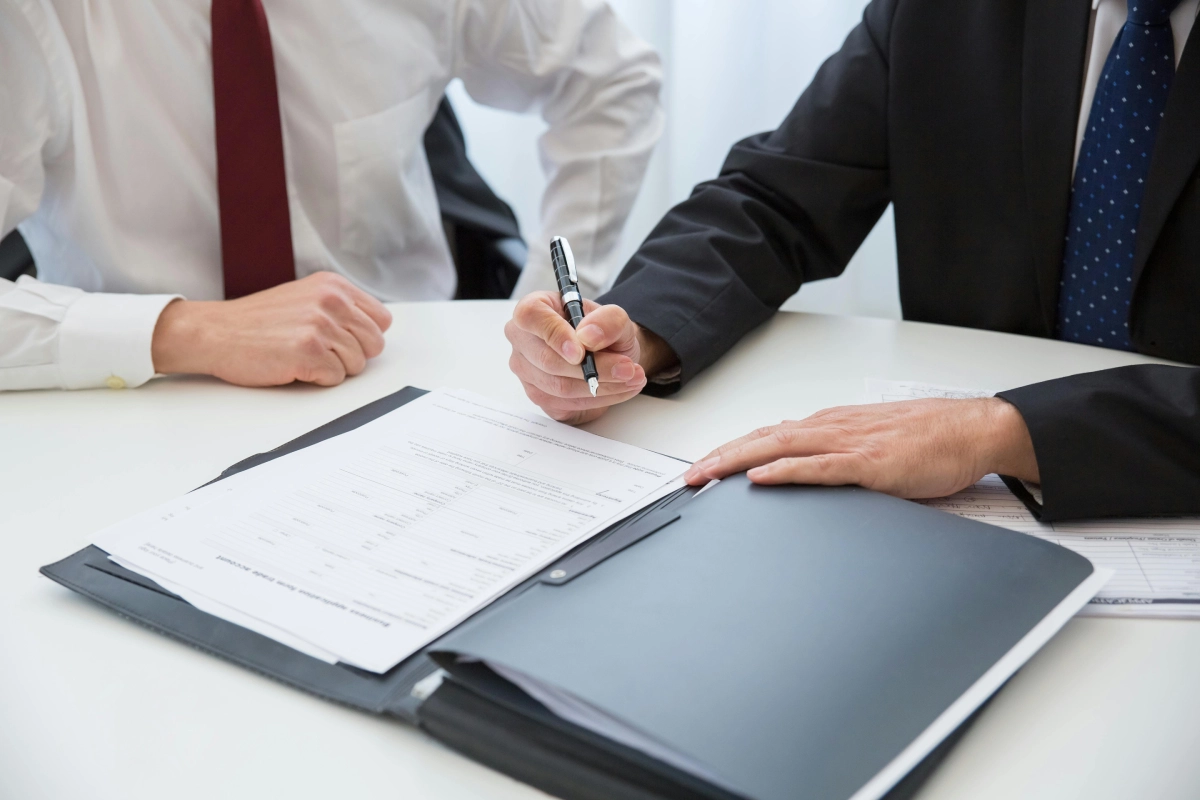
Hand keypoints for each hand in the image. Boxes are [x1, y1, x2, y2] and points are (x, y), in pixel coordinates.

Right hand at [151, 272, 392, 386]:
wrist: (216, 332)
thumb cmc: (257, 321)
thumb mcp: (305, 298)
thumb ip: (340, 308)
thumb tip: (373, 331)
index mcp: (334, 286)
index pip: (381, 320)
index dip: (364, 337)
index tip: (342, 340)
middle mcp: (331, 301)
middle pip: (374, 344)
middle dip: (352, 355)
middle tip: (321, 353)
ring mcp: (321, 325)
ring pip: (357, 364)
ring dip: (332, 368)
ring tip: (302, 356)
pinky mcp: (309, 351)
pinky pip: (336, 378)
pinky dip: (317, 379)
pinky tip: (294, 366)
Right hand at [505, 291, 675, 424]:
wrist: (609, 353)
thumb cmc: (602, 331)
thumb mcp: (615, 318)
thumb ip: (607, 320)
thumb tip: (589, 337)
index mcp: (534, 309)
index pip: (531, 317)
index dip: (555, 335)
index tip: (581, 352)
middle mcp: (523, 340)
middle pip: (548, 360)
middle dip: (594, 368)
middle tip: (627, 368)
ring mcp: (527, 372)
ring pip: (560, 387)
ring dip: (602, 386)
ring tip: (631, 377)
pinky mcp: (539, 397)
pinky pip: (567, 404)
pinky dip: (599, 399)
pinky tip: (619, 389)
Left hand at [683, 397, 1038, 497]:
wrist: (973, 430)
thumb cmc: (930, 440)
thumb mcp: (872, 445)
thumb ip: (839, 457)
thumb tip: (807, 473)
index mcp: (831, 425)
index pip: (769, 435)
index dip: (731, 449)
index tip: (703, 467)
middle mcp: (831, 428)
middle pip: (762, 439)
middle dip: (720, 458)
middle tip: (688, 477)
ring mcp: (848, 443)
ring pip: (779, 447)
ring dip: (737, 461)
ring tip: (705, 476)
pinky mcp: (869, 463)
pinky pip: (818, 467)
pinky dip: (784, 471)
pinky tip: (760, 477)